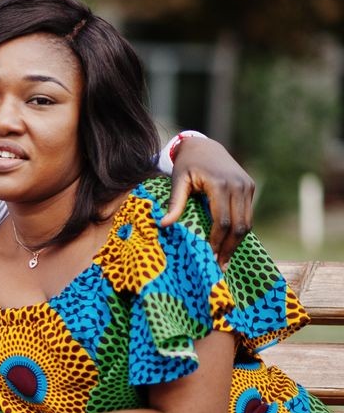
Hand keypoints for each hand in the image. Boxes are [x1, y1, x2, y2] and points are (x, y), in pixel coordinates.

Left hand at [162, 136, 254, 264]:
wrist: (204, 146)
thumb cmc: (187, 165)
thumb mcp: (178, 181)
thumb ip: (174, 203)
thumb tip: (163, 225)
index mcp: (221, 185)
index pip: (222, 222)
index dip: (216, 242)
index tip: (209, 257)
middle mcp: (239, 186)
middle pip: (239, 225)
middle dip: (229, 248)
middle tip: (219, 266)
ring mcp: (247, 186)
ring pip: (247, 222)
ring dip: (237, 242)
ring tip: (224, 258)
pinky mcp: (250, 187)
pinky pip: (248, 214)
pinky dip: (240, 230)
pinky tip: (229, 243)